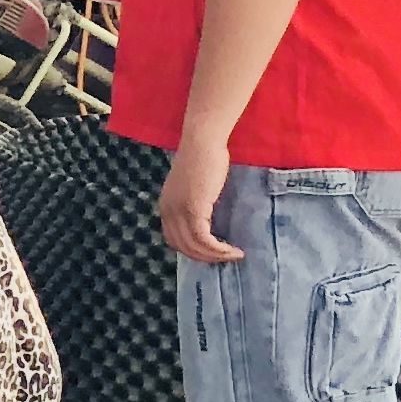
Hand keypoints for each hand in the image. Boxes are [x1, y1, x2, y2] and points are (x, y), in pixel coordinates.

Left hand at [157, 131, 239, 263]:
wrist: (203, 142)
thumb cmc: (204, 159)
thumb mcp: (195, 187)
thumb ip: (196, 203)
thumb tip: (208, 219)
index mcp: (166, 206)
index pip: (174, 239)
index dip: (193, 250)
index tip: (213, 253)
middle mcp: (168, 211)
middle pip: (183, 247)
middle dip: (206, 257)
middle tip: (227, 259)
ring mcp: (179, 211)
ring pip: (194, 246)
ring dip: (215, 256)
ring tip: (234, 256)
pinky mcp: (193, 209)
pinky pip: (204, 239)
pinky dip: (218, 249)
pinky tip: (233, 250)